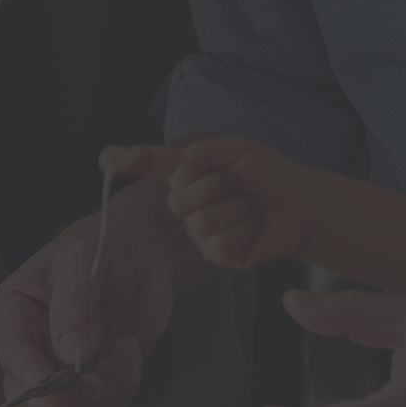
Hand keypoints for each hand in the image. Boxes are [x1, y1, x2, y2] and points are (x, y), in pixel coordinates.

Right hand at [0, 180, 184, 406]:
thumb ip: (74, 303)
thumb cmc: (105, 242)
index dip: (28, 375)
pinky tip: (129, 346)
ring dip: (102, 390)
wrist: (147, 249)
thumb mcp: (83, 259)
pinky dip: (124, 381)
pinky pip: (106, 403)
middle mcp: (35, 345)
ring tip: (123, 348)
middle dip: (63, 401)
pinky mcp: (99, 376)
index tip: (50, 386)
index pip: (11, 354)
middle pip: (29, 398)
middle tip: (95, 383)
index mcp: (16, 311)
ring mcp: (67, 366)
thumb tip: (69, 352)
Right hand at [106, 139, 314, 270]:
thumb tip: (172, 170)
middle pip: (177, 197)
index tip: (106, 158)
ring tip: (250, 205)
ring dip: (236, 206)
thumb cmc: (266, 173)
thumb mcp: (232, 149)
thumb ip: (196, 153)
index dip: (129, 160)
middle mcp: (188, 207)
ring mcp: (201, 235)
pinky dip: (245, 228)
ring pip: (200, 221)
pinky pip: (220, 242)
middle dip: (215, 183)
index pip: (151, 166)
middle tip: (239, 183)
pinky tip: (255, 226)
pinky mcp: (221, 257)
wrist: (299, 201)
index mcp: (188, 176)